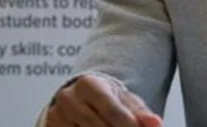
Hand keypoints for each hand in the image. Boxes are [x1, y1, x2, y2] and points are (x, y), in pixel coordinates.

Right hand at [45, 74, 162, 126]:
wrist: (79, 99)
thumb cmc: (106, 99)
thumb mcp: (125, 101)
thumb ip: (141, 112)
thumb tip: (156, 123)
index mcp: (88, 84)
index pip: (110, 109)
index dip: (127, 125)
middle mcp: (68, 97)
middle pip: (97, 126)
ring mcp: (56, 114)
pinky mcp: (50, 126)